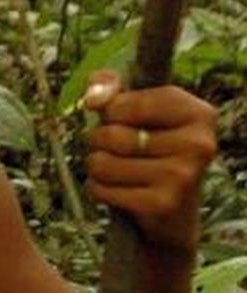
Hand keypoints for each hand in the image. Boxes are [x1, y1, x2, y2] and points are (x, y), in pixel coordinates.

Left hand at [83, 69, 217, 252]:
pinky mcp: (162, 204)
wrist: (172, 207)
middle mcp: (199, 144)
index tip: (122, 119)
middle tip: (118, 149)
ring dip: (96, 165)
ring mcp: (183, 176)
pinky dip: (97, 188)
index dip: (110, 112)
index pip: (124, 104)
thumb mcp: (133, 105)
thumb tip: (93, 99)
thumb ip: (108, 85)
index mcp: (198, 113)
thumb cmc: (147, 143)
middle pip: (112, 135)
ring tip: (116, 167)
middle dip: (99, 140)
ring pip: (103, 163)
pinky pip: (101, 189)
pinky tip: (117, 189)